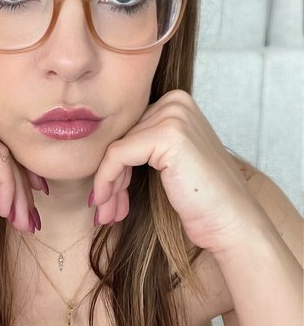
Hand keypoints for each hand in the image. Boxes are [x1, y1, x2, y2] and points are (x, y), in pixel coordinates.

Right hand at [0, 94, 44, 265]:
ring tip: (22, 219)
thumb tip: (33, 165)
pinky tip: (2, 209)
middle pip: (2, 144)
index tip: (36, 196)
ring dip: (18, 192)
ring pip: (3, 152)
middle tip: (30, 216)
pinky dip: (7, 187)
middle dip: (22, 184)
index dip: (21, 170)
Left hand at [89, 89, 263, 255]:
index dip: (114, 167)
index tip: (108, 198)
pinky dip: (106, 181)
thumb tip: (95, 151)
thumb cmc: (200, 200)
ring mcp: (174, 114)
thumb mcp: (167, 162)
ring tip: (106, 214)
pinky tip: (107, 205)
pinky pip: (116, 155)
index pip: (128, 130)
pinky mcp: (168, 134)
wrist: (231, 223)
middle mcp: (177, 101)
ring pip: (114, 148)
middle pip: (120, 138)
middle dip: (110, 179)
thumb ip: (141, 147)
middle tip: (104, 211)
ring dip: (107, 187)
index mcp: (177, 102)